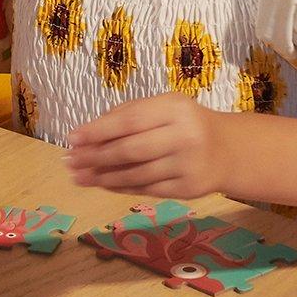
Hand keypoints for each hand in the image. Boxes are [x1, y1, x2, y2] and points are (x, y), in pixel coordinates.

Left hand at [67, 95, 230, 200]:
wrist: (226, 150)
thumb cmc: (185, 123)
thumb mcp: (163, 107)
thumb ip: (128, 113)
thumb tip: (88, 133)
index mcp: (175, 109)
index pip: (130, 120)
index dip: (98, 131)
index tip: (72, 138)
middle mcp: (184, 136)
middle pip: (131, 150)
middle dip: (95, 157)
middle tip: (70, 161)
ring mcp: (187, 165)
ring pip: (136, 174)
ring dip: (102, 177)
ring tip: (79, 176)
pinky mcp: (188, 189)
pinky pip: (146, 189)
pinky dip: (120, 187)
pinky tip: (102, 184)